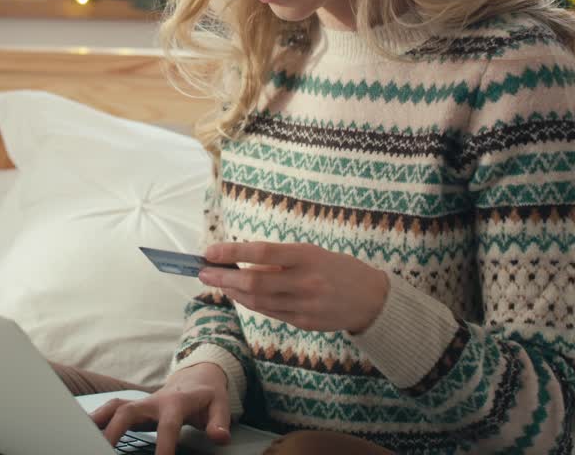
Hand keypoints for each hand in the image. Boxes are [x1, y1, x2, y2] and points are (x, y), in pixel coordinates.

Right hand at [89, 363, 231, 454]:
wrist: (196, 378)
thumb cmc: (206, 396)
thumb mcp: (219, 406)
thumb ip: (219, 422)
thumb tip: (219, 437)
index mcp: (176, 402)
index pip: (167, 426)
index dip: (164, 445)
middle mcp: (154, 401)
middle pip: (129, 412)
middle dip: (116, 431)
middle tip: (106, 449)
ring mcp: (141, 402)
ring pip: (114, 407)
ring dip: (99, 421)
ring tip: (85, 437)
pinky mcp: (133, 406)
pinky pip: (111, 409)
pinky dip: (96, 417)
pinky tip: (85, 428)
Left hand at [198, 241, 389, 332]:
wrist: (372, 299)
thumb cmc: (337, 268)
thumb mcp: (312, 253)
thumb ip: (280, 258)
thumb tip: (242, 261)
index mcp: (306, 256)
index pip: (261, 252)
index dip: (232, 252)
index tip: (209, 252)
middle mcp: (304, 281)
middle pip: (253, 281)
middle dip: (223, 277)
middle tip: (203, 271)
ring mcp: (304, 306)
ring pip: (257, 301)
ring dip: (233, 291)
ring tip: (218, 281)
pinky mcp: (303, 323)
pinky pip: (270, 312)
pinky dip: (251, 303)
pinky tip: (240, 294)